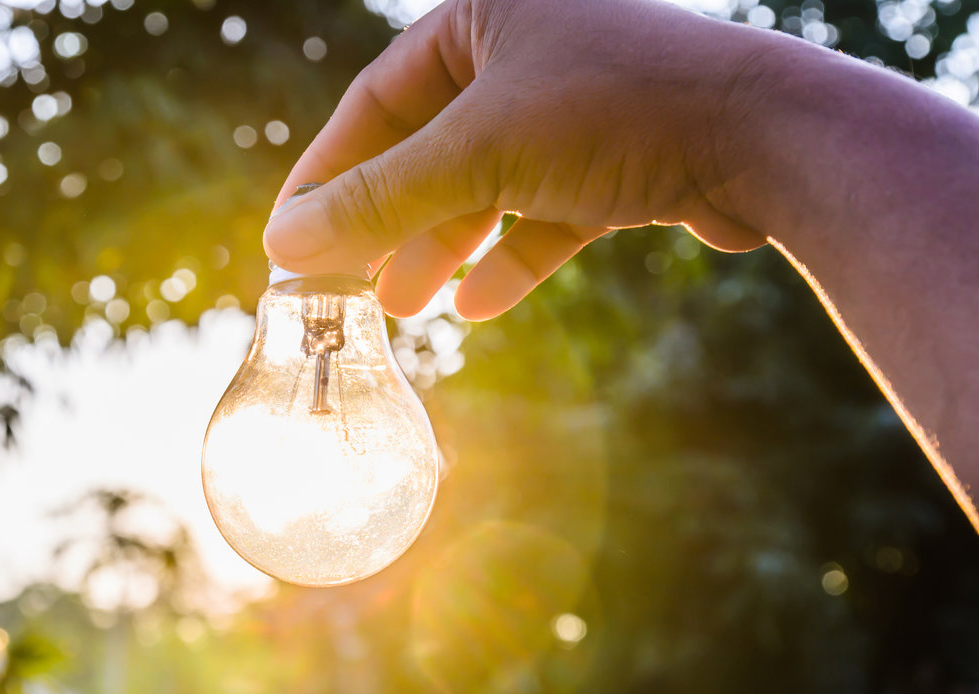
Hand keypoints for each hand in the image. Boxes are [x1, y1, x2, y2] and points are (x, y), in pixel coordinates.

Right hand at [262, 0, 779, 318]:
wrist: (767, 139)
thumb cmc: (617, 112)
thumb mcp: (478, 152)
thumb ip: (378, 198)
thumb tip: (284, 241)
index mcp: (482, 15)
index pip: (377, 101)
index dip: (330, 173)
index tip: (289, 235)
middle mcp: (526, 51)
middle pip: (428, 148)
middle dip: (388, 221)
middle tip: (346, 283)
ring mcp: (574, 108)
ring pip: (485, 185)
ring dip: (444, 246)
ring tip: (407, 305)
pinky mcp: (615, 159)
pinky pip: (543, 212)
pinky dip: (511, 256)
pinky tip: (477, 305)